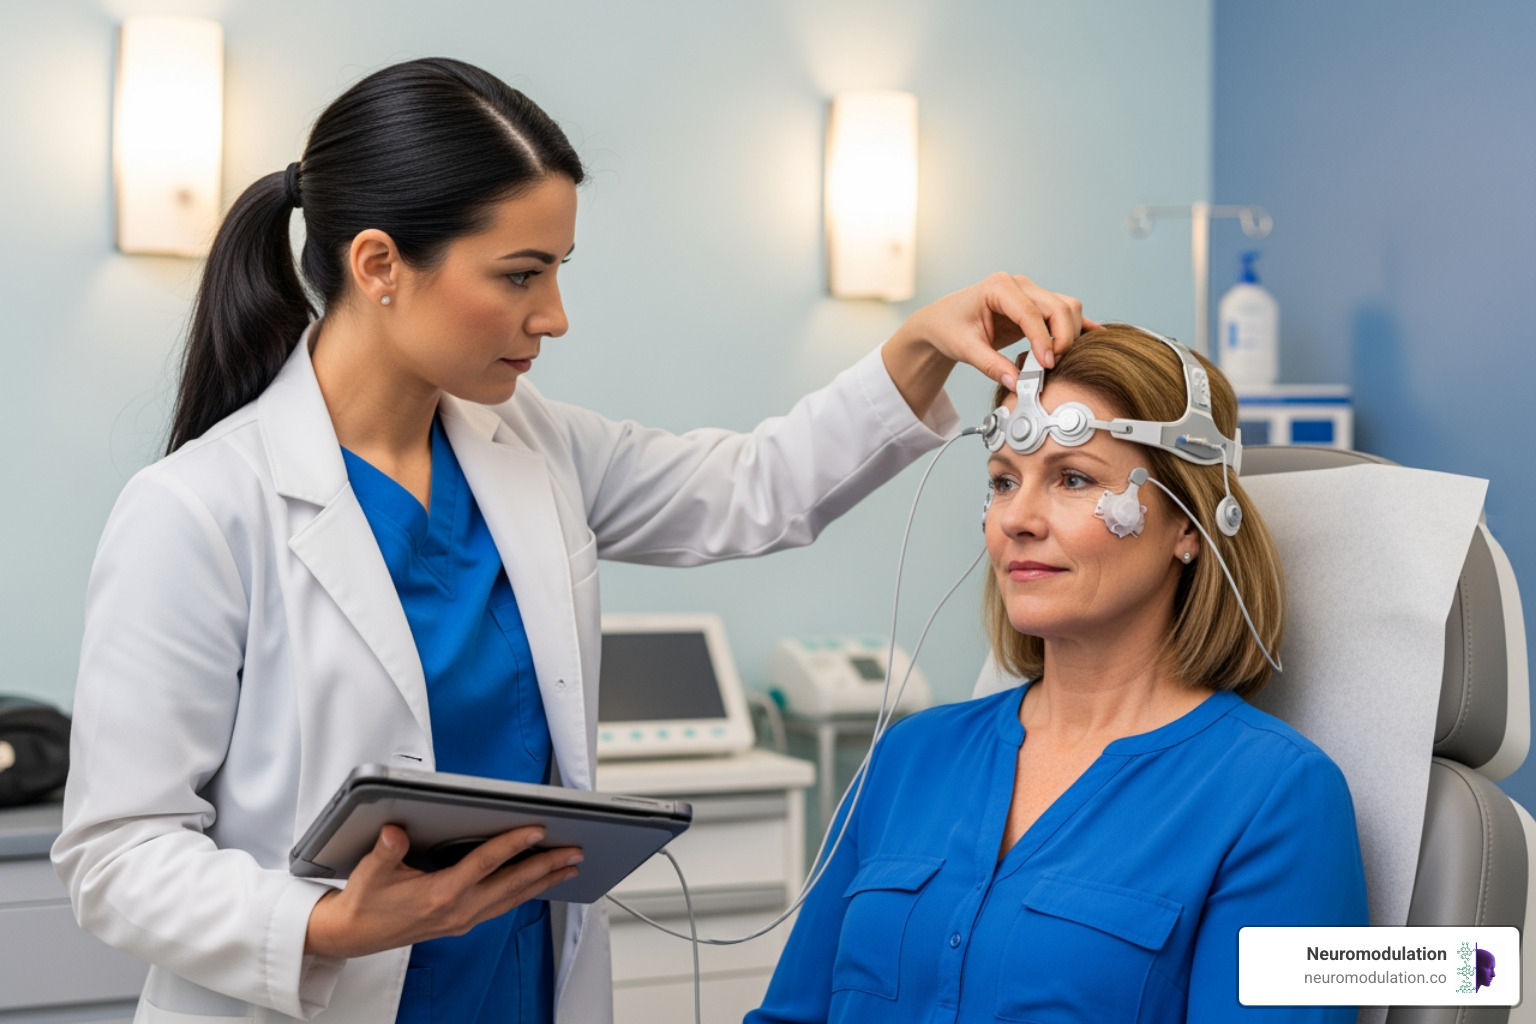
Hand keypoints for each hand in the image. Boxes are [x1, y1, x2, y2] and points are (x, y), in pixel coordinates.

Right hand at [303, 824, 580, 957]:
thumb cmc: (365, 901)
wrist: (353, 935)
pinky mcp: (463, 922)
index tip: (537, 829)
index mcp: (440, 895)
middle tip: (575, 850)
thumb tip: (395, 831)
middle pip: (512, 884)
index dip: (512, 844)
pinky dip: (526, 892)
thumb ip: (386, 850)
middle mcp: (458, 910)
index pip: (484, 864)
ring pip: (513, 898)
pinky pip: (503, 905)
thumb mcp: (370, 872)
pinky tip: (539, 882)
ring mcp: (463, 918)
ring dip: (544, 880)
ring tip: (570, 865)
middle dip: (546, 866)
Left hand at [882, 272, 1097, 418]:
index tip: (1047, 365)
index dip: (1043, 340)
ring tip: (1054, 360)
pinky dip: (1078, 326)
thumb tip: (1018, 384)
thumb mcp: (965, 349)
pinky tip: (1092, 339)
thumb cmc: (950, 328)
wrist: (944, 320)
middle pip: (1059, 307)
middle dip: (1063, 337)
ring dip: (1069, 334)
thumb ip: (991, 366)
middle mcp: (1020, 285)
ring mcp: (1031, 293)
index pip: (1031, 312)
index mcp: (999, 287)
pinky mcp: (1037, 306)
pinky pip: (1065, 313)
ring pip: (1067, 308)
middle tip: (1052, 366)